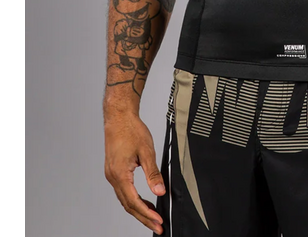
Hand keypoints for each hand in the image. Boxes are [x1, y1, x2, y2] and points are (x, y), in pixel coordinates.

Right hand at [104, 113, 165, 234]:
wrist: (119, 117)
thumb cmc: (131, 130)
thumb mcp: (147, 151)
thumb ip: (153, 173)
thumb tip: (160, 191)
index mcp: (120, 174)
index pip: (134, 202)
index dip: (147, 214)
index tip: (158, 221)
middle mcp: (113, 178)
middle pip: (128, 205)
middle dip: (143, 217)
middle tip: (157, 226)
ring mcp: (112, 175)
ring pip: (125, 200)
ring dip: (138, 210)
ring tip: (153, 217)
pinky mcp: (114, 171)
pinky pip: (123, 191)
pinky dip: (134, 199)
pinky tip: (143, 201)